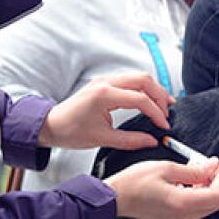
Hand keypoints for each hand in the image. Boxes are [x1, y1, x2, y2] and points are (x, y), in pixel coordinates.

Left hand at [39, 72, 171, 150]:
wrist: (51, 125)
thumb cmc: (70, 131)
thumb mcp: (102, 139)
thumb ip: (131, 140)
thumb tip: (151, 140)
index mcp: (104, 95)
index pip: (140, 99)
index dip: (156, 112)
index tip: (163, 124)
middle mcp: (105, 82)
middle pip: (144, 80)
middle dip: (160, 95)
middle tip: (167, 112)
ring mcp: (105, 80)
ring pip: (139, 77)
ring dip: (154, 90)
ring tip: (163, 106)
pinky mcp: (105, 83)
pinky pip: (131, 80)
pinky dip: (144, 89)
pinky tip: (149, 100)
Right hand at [107, 157, 218, 218]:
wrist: (115, 198)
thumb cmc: (135, 182)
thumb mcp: (167, 168)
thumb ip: (195, 170)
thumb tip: (215, 166)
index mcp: (182, 204)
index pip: (218, 197)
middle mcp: (183, 217)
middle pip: (216, 203)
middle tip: (217, 165)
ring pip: (207, 206)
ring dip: (211, 187)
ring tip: (203, 168)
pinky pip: (196, 207)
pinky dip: (200, 193)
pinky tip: (193, 179)